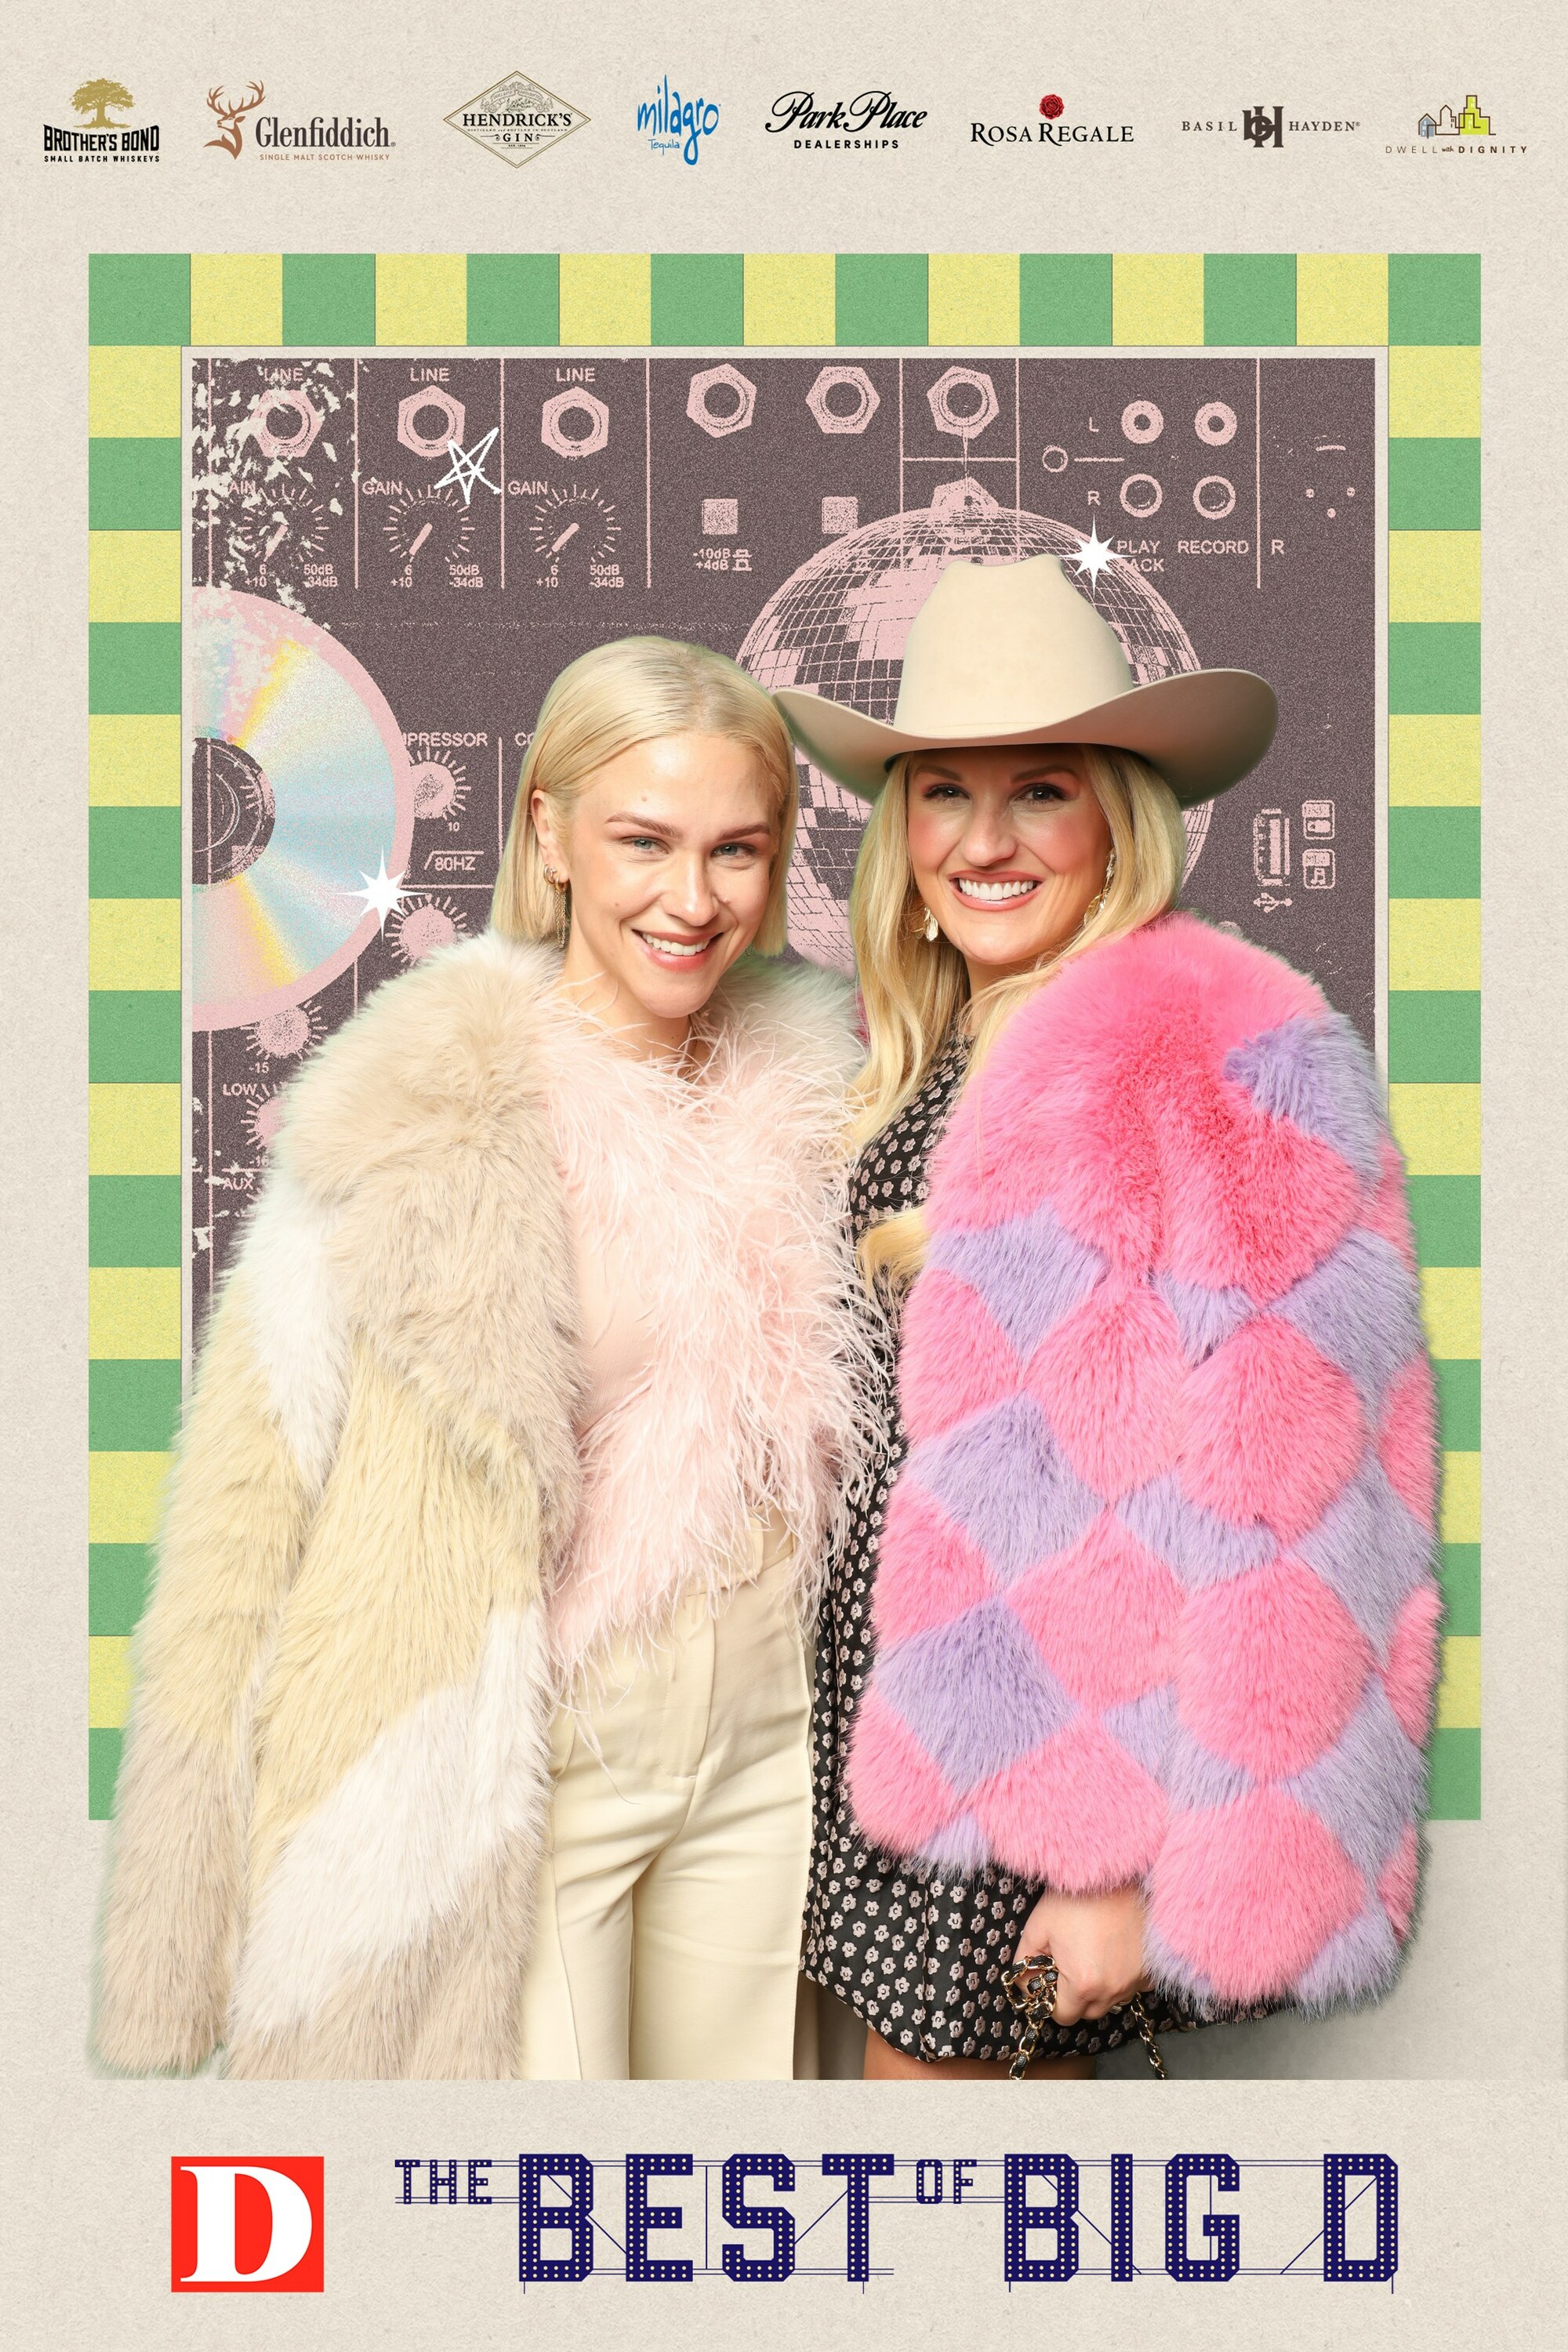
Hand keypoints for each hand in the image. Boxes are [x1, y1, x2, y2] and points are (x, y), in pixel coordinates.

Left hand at [1013, 1884, 1148, 2025]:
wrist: (1118, 1871)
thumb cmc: (1077, 1896)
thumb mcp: (1038, 1926)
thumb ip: (1024, 1962)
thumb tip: (1024, 1984)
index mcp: (1082, 1984)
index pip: (1062, 2015)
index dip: (1050, 1999)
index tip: (1050, 1978)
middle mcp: (1113, 1990)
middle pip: (1088, 2011)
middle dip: (1074, 1995)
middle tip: (1068, 1963)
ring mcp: (1136, 1981)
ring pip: (1111, 2000)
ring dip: (1099, 1987)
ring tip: (1091, 1952)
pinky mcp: (1151, 1971)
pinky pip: (1132, 1987)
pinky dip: (1122, 1978)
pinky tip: (1113, 1952)